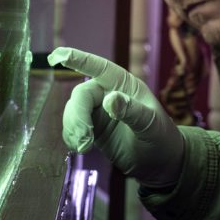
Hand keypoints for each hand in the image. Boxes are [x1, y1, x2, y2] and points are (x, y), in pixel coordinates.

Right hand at [48, 47, 183, 187]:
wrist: (160, 164)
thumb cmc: (161, 138)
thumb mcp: (151, 125)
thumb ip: (132, 111)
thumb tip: (109, 100)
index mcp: (124, 84)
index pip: (99, 67)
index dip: (78, 59)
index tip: (58, 55)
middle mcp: (107, 93)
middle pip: (81, 95)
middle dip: (78, 116)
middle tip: (85, 138)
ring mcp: (97, 111)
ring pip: (73, 111)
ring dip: (74, 128)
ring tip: (85, 147)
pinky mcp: (91, 128)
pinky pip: (72, 127)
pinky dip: (71, 137)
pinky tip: (81, 148)